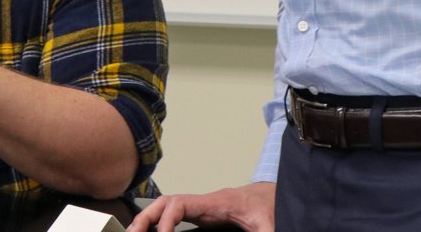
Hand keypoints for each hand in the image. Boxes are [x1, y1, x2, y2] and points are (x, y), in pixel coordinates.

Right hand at [126, 182, 274, 231]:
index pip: (180, 204)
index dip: (166, 220)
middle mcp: (203, 202)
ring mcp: (200, 207)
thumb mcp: (268, 224)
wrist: (273, 196)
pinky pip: (173, 214)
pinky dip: (159, 222)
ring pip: (166, 207)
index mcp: (215, 203)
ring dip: (148, 219)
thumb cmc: (269, 206)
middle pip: (165, 202)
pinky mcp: (202, 214)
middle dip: (146, 218)